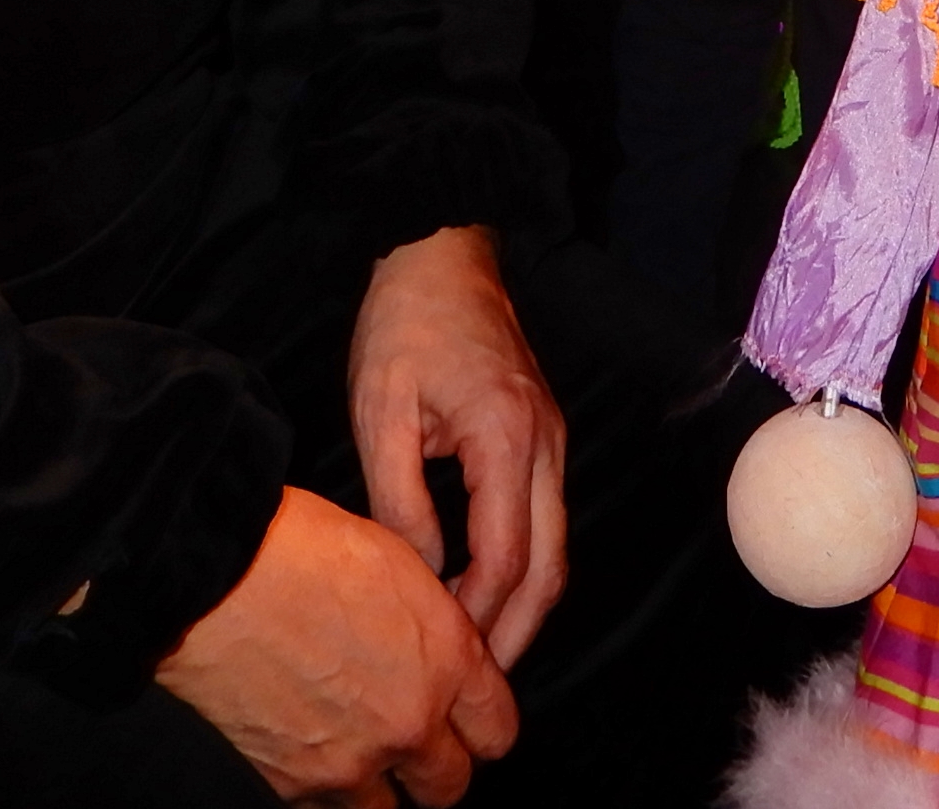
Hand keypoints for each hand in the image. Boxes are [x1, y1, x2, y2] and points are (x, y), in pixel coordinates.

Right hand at [156, 485, 516, 805]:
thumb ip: (435, 625)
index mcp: (446, 661)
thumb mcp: (398, 563)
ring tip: (362, 748)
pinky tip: (314, 745)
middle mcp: (408, 722)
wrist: (214, 580)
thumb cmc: (299, 550)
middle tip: (419, 739)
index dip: (483, 724)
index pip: (498, 729)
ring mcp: (350, 763)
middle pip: (452, 784)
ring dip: (384, 785)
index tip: (468, 719)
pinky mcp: (293, 784)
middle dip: (440, 764)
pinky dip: (327, 787)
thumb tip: (444, 648)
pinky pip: (328, 806)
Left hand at [349, 224, 569, 666]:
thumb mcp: (381, 411)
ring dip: (524, 605)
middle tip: (475, 686)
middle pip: (551, 565)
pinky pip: (545, 518)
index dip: (475, 618)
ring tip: (478, 653)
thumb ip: (399, 500)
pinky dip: (523, 566)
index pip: (505, 557)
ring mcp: (552, 440)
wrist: (441, 252)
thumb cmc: (404, 324)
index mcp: (506, 437)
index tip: (438, 657)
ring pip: (557, 547)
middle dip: (518, 633)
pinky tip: (481, 590)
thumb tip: (414, 577)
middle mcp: (545, 445)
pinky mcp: (542, 436)